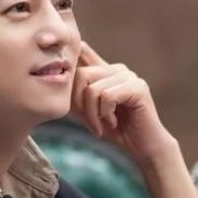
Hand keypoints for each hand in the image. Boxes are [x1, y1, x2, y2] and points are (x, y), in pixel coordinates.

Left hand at [70, 42, 175, 159]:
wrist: (141, 146)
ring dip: (93, 114)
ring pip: (93, 89)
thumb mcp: (86, 111)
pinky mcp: (138, 87)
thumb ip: (74, 95)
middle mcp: (116, 69)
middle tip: (90, 122)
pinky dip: (105, 114)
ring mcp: (129, 76)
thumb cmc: (113, 130)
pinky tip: (114, 122)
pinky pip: (107, 96)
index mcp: (104, 70)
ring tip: (103, 124)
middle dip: (79, 104)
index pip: (82, 51)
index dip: (70, 61)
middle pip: (80, 75)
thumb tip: (56, 80)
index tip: (60, 75)